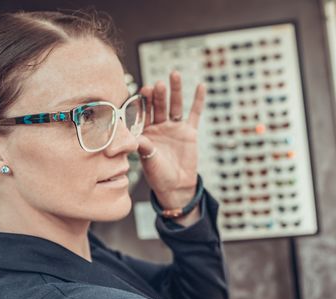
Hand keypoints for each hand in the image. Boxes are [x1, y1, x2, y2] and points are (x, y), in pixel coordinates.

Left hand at [137, 71, 205, 214]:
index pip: (144, 112)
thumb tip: (134, 137)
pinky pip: (195, 113)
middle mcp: (159, 126)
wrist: (176, 186)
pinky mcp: (189, 132)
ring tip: (175, 74)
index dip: (144, 102)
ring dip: (175, 90)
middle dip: (159, 95)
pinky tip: (200, 86)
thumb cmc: (158, 176)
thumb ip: (143, 147)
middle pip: (159, 106)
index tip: (144, 90)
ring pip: (175, 105)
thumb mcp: (148, 161)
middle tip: (158, 84)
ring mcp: (174, 127)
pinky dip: (198, 100)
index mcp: (145, 131)